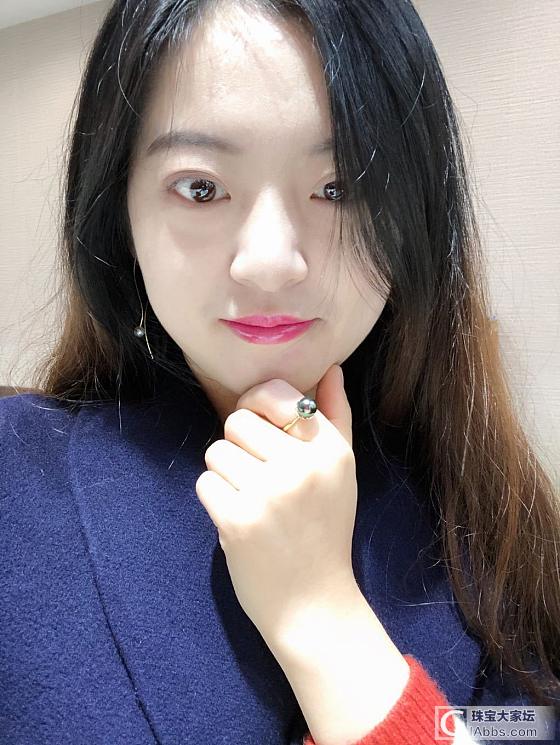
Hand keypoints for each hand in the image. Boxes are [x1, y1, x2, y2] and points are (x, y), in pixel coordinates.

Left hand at [194, 364, 358, 645]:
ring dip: (224, 475)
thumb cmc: (324, 531)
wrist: (314, 604)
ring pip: (217, 451)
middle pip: (236, 420)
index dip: (256, 405)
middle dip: (238, 446)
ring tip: (249, 500)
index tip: (258, 428)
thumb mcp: (342, 472)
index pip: (274, 393)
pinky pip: (205, 482)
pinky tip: (238, 519)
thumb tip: (330, 369)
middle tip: (255, 476)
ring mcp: (269, 493)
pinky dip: (215, 499)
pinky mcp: (239, 520)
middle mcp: (302, 466)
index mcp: (329, 449)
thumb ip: (336, 417)